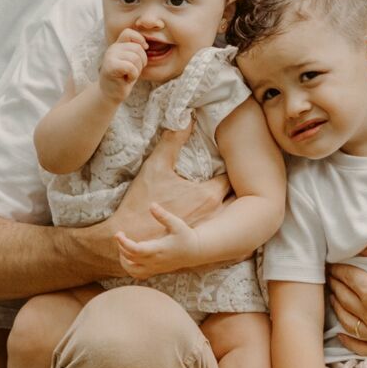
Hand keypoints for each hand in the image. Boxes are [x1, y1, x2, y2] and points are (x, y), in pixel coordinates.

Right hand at [100, 30, 149, 100]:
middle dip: (142, 62)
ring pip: (136, 58)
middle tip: (132, 71)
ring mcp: (110, 56)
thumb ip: (136, 50)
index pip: (129, 32)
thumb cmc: (124, 77)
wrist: (111, 93)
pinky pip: (131, 67)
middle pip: (138, 48)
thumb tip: (146, 45)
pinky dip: (133, 76)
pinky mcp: (110, 67)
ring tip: (128, 75)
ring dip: (137, 70)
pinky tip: (125, 79)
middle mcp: (113, 48)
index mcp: (118, 45)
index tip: (143, 51)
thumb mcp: (131, 61)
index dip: (140, 40)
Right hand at [107, 124, 229, 234]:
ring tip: (228, 199)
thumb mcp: (156, 167)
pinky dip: (224, 228)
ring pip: (232, 218)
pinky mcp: (204, 249)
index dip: (231, 168)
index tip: (225, 163)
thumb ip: (173, 141)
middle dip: (234, 188)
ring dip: (231, 208)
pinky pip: (224, 237)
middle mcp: (216, 215)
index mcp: (208, 195)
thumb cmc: (141, 203)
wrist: (130, 240)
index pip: (231, 177)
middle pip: (236, 198)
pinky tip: (217, 222)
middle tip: (230, 179)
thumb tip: (186, 119)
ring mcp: (212, 235)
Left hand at [116, 207, 195, 277]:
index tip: (118, 233)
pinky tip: (129, 257)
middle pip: (130, 258)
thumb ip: (163, 215)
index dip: (124, 243)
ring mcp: (154, 267)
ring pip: (131, 270)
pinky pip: (137, 274)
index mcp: (158, 249)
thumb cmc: (185, 236)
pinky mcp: (154, 270)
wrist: (194, 252)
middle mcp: (154, 261)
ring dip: (123, 259)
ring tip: (123, 246)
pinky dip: (129, 268)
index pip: (136, 250)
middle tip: (120, 234)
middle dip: (121, 246)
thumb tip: (151, 205)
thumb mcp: (177, 224)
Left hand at [328, 235, 366, 357]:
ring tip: (336, 297)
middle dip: (335, 285)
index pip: (345, 278)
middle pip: (343, 299)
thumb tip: (358, 246)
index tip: (333, 264)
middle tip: (332, 278)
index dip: (337, 268)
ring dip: (338, 308)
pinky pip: (361, 348)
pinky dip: (348, 340)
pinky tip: (342, 332)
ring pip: (348, 323)